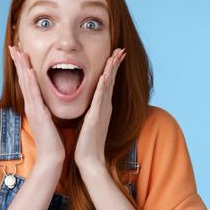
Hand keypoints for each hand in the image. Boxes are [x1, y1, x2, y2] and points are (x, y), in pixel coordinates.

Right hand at [8, 44, 65, 165]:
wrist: (52, 156)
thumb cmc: (51, 140)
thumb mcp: (46, 120)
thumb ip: (43, 110)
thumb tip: (42, 102)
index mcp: (34, 105)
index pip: (27, 82)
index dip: (22, 66)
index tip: (20, 52)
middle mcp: (31, 105)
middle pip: (23, 79)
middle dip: (18, 62)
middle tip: (13, 46)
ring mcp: (34, 109)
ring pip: (26, 84)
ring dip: (22, 67)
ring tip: (18, 52)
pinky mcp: (39, 114)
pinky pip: (34, 95)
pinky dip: (30, 82)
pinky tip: (28, 71)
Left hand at [74, 48, 125, 173]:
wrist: (89, 160)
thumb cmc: (88, 143)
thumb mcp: (91, 122)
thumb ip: (94, 112)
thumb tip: (94, 105)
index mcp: (102, 107)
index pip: (108, 83)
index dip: (112, 68)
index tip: (116, 55)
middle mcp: (105, 107)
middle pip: (111, 81)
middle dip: (116, 64)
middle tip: (121, 49)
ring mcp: (102, 111)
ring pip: (107, 86)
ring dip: (112, 70)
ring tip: (116, 56)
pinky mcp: (96, 117)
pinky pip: (100, 98)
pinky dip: (103, 86)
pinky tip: (104, 76)